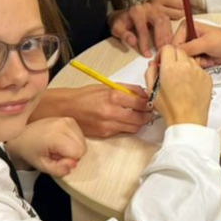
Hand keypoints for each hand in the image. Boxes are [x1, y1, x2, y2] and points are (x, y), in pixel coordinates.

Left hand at [6, 116, 85, 176]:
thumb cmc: (30, 152)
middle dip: (72, 155)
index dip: (69, 161)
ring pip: (83, 141)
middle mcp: (64, 124)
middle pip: (83, 147)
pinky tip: (61, 142)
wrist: (22, 137)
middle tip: (57, 155)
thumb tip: (74, 164)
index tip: (57, 160)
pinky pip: (80, 135)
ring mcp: (67, 120)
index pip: (78, 152)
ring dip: (73, 148)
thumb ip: (59, 169)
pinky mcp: (69, 119)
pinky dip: (73, 142)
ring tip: (58, 148)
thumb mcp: (42, 166)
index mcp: (55, 135)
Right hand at [35, 84, 152, 137]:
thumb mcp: (107, 86)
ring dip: (140, 123)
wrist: (66, 108)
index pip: (141, 102)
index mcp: (113, 96)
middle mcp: (111, 112)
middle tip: (151, 111)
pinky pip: (123, 131)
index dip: (150, 103)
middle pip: (140, 118)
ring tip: (141, 116)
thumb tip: (144, 93)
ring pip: (133, 127)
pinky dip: (128, 126)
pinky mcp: (104, 134)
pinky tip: (127, 120)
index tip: (153, 101)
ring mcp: (108, 125)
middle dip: (148, 115)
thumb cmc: (86, 95)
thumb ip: (127, 90)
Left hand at [110, 0, 177, 55]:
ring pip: (165, 21)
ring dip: (167, 35)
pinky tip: (169, 42)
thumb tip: (133, 41)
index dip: (145, 42)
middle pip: (158, 21)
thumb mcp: (116, 29)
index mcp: (136, 11)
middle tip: (162, 50)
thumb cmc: (121, 23)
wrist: (124, 15)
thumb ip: (123, 34)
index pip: (142, 28)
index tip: (147, 54)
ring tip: (167, 48)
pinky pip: (168, 21)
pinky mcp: (161, 12)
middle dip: (161, 38)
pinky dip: (169, 32)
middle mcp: (147, 7)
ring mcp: (155, 8)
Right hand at [146, 45, 211, 125]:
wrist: (188, 120)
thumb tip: (153, 64)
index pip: (167, 47)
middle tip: (169, 68)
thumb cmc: (170, 108)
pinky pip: (199, 68)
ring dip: (183, 64)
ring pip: (190, 59)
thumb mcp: (152, 90)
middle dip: (173, 57)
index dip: (162, 54)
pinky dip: (193, 72)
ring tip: (180, 79)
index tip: (161, 61)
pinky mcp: (207, 77)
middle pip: (179, 50)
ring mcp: (198, 70)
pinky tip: (189, 85)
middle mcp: (185, 66)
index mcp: (170, 67)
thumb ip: (150, 72)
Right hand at [174, 20, 220, 67]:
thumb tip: (175, 52)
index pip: (173, 44)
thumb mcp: (206, 43)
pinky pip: (191, 64)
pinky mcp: (195, 55)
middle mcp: (185, 36)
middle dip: (190, 58)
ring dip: (196, 62)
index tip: (188, 57)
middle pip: (178, 53)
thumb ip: (190, 47)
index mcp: (185, 28)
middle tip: (201, 56)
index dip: (179, 53)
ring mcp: (190, 47)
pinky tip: (208, 60)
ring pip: (184, 60)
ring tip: (206, 58)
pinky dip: (200, 64)